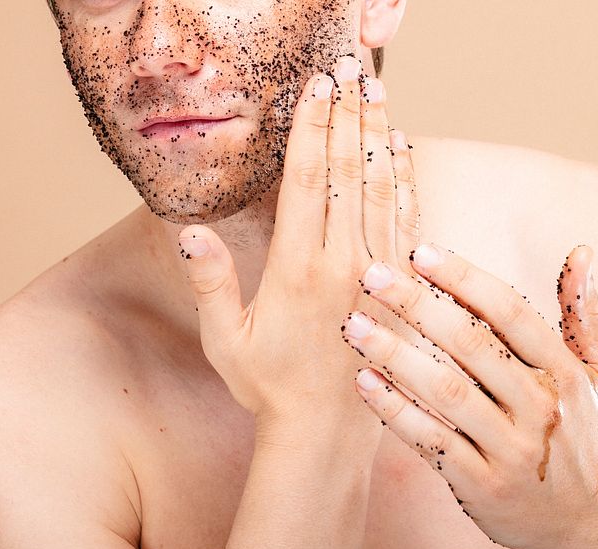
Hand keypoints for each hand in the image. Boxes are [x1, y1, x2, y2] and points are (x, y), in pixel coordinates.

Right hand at [177, 56, 420, 429]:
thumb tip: (188, 230)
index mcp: (298, 268)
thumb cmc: (269, 387)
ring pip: (385, 188)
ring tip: (376, 91)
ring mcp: (380, 273)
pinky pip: (409, 220)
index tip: (317, 84)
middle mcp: (345, 263)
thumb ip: (210, 282)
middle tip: (351, 66)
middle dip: (348, 113)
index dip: (313, 126)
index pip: (309, 180)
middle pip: (351, 171)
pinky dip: (407, 179)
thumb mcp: (225, 340)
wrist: (328, 433)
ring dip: (380, 135)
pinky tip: (402, 148)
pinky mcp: (403, 287)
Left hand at [343, 243, 597, 548]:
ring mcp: (511, 450)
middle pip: (471, 345)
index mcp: (563, 372)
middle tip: (373, 274)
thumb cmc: (584, 435)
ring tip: (355, 325)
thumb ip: (584, 315)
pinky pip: (430, 441)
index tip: (421, 252)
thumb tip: (582, 252)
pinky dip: (395, 411)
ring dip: (395, 355)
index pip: (510, 313)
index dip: (464, 279)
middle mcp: (539, 408)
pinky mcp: (482, 485)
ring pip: (445, 392)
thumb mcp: (597, 375)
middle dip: (418, 305)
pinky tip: (363, 382)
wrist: (592, 525)